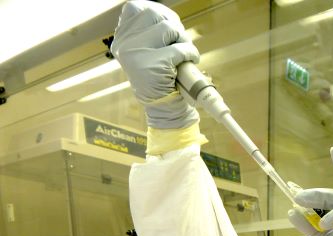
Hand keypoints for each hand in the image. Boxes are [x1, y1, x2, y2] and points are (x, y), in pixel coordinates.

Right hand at [112, 0, 198, 128]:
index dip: (158, 13)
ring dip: (183, 39)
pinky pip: (179, 48)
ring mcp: (136, 54)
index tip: (170, 26)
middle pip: (153, 14)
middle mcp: (124, 45)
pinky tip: (190, 61)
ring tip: (185, 53)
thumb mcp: (149, 53)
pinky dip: (190, 53)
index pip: (135, 9)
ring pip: (168, 28)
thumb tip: (168, 17)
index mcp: (122, 40)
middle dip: (173, 25)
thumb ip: (151, 34)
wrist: (163, 109)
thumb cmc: (161, 78)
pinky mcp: (153, 64)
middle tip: (180, 41)